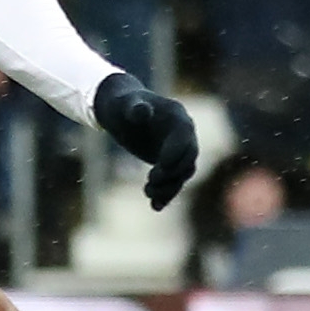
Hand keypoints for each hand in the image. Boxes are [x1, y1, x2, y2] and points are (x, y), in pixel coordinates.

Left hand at [94, 72, 204, 209]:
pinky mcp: (169, 164)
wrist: (121, 112)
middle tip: (151, 180)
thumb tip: (142, 111)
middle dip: (172, 172)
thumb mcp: (126, 104)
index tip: (159, 168)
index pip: (185, 137)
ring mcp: (178, 150)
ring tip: (148, 193)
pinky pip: (173, 181)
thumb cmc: (123, 105)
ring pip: (182, 174)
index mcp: (177, 117)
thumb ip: (136, 108)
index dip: (175, 153)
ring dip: (168, 187)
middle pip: (188, 158)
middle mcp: (183, 134)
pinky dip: (166, 195)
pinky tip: (155, 207)